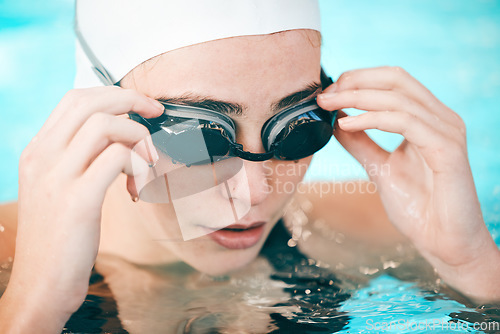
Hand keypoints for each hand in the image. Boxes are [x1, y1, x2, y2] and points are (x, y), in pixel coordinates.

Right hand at [0, 87, 162, 331]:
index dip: (114, 94)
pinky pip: (117, 158)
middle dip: (131, 100)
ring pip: (106, 125)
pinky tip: (140, 186)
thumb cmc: (58, 238)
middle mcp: (42, 157)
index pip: (75, 100)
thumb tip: (118, 139)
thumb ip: (79, 160)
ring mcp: (57, 177)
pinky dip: (139, 164)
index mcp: (38, 152)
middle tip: (156, 114)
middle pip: (90, 102)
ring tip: (148, 162)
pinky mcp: (77, 200)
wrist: (41, 284)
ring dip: (138, 136)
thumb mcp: (58, 190)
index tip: (141, 106)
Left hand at [317, 66, 499, 300]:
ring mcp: (446, 131)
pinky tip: (347, 124)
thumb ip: (361, 144)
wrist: (444, 244)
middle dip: (355, 81)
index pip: (393, 81)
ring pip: (397, 97)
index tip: (328, 93)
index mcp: (429, 119)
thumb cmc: (419, 208)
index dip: (358, 79)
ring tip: (329, 105)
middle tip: (325, 94)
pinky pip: (404, 121)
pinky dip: (371, 118)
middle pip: (396, 79)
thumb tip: (337, 121)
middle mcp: (441, 118)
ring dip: (356, 97)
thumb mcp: (380, 168)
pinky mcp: (447, 149)